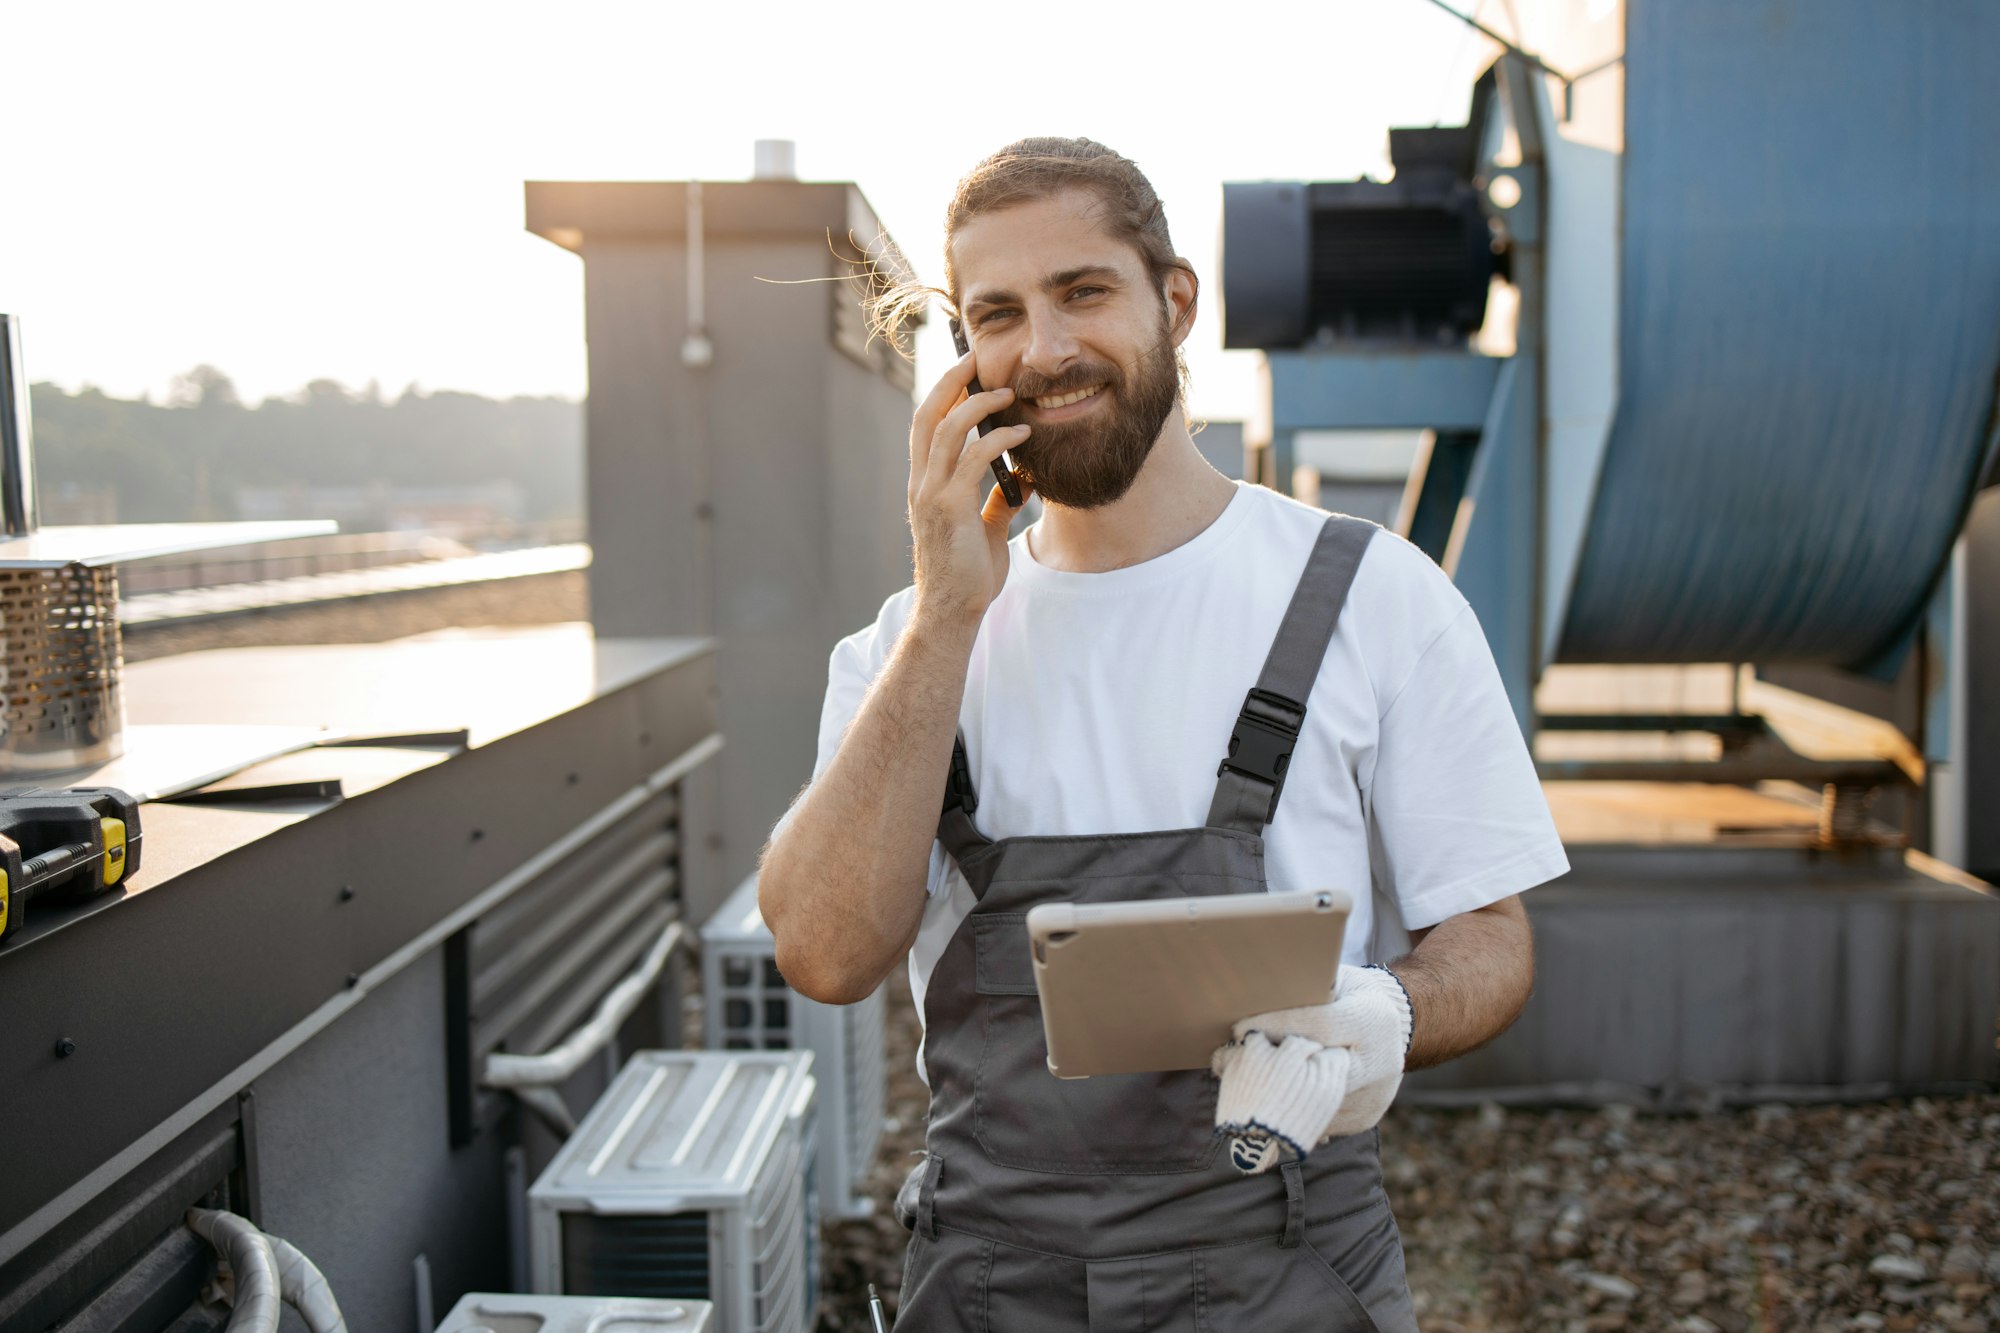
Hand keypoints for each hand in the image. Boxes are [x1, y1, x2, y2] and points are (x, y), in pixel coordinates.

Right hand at [907, 352, 1032, 628]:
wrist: (953, 611)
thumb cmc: (968, 575)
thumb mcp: (982, 531)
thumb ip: (995, 502)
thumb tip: (1021, 482)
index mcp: (924, 484)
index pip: (925, 424)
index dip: (943, 392)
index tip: (967, 370)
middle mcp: (921, 483)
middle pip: (927, 414)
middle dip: (951, 381)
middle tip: (976, 357)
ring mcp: (931, 494)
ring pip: (947, 430)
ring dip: (978, 404)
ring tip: (1007, 393)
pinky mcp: (950, 508)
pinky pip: (973, 460)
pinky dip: (998, 440)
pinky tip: (1022, 435)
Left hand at [1211, 964, 1413, 1173]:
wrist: (1394, 1028)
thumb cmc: (1350, 994)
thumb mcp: (1334, 979)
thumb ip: (1305, 989)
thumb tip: (1254, 994)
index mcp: (1373, 1019)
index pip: (1321, 1025)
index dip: (1277, 1026)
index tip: (1240, 1029)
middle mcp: (1380, 1061)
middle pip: (1314, 1071)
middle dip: (1265, 1067)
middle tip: (1226, 1061)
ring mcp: (1374, 1095)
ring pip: (1310, 1102)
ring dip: (1269, 1093)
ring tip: (1234, 1079)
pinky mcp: (1363, 1117)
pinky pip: (1316, 1120)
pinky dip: (1286, 1109)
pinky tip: (1259, 1096)